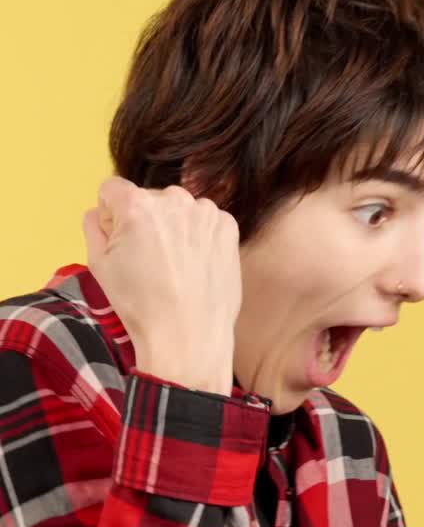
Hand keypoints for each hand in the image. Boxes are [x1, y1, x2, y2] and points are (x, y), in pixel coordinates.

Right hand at [82, 177, 241, 391]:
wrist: (188, 336)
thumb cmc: (141, 305)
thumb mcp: (98, 265)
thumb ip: (93, 226)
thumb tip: (101, 212)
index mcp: (137, 205)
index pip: (113, 189)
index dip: (111, 214)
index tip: (119, 238)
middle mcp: (174, 199)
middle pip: (149, 199)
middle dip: (145, 221)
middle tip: (149, 260)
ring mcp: (205, 212)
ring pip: (179, 209)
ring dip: (174, 227)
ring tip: (175, 266)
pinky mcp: (227, 227)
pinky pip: (205, 221)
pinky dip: (199, 237)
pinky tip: (195, 265)